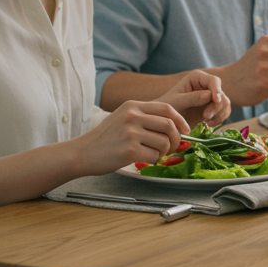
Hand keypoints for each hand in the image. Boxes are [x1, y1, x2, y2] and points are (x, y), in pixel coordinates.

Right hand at [73, 101, 188, 175]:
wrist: (82, 153)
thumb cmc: (105, 138)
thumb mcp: (122, 117)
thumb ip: (144, 117)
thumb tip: (174, 125)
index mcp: (132, 106)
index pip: (167, 108)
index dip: (180, 120)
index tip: (186, 130)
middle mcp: (132, 116)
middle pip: (169, 126)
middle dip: (176, 139)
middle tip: (171, 148)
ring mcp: (131, 133)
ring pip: (164, 143)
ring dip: (163, 152)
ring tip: (153, 154)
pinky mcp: (129, 150)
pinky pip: (154, 156)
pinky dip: (153, 160)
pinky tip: (143, 160)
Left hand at [156, 70, 230, 126]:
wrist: (165, 119)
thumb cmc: (167, 107)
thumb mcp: (177, 102)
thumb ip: (192, 98)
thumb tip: (209, 95)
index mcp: (197, 78)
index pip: (214, 81)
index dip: (217, 90)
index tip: (216, 101)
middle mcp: (206, 85)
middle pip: (222, 94)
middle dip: (216, 107)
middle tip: (205, 118)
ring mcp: (211, 97)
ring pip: (225, 104)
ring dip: (219, 114)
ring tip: (206, 123)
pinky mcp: (213, 108)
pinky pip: (224, 112)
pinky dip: (219, 119)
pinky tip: (209, 124)